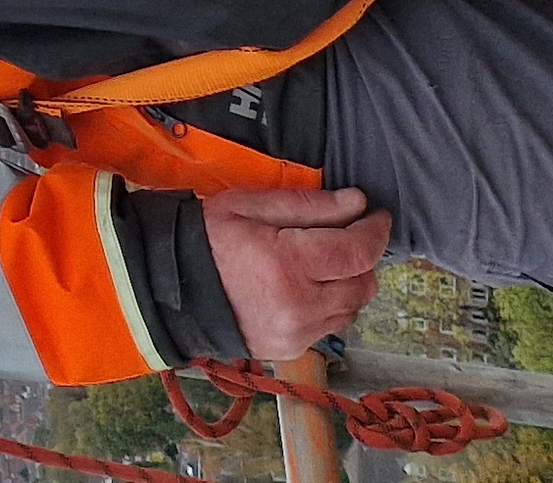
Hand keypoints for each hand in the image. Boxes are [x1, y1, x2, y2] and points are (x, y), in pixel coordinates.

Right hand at [204, 185, 392, 356]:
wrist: (173, 287)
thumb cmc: (209, 238)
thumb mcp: (250, 205)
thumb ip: (307, 204)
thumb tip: (357, 203)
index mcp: (288, 264)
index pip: (357, 252)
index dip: (376, 232)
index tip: (378, 216)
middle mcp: (300, 305)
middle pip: (363, 284)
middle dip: (363, 258)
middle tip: (346, 237)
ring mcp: (297, 333)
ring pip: (352, 308)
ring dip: (348, 283)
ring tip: (324, 263)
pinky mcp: (292, 349)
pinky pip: (330, 326)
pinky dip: (329, 305)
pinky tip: (306, 287)